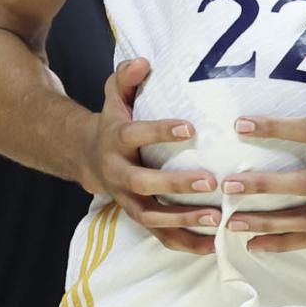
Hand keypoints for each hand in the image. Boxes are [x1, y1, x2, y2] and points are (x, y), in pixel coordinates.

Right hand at [80, 58, 220, 254]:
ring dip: (184, 220)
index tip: (191, 127)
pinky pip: (161, 236)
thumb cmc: (114, 120)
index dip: (160, 131)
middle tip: (210, 181)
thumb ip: (126, 78)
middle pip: (143, 183)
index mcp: (115, 140)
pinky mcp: (140, 217)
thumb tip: (144, 62)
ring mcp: (128, 199)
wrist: (89, 157)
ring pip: (152, 216)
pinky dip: (186, 244)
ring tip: (216, 218)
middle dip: (175, 184)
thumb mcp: (115, 95)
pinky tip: (214, 245)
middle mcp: (119, 174)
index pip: (136, 134)